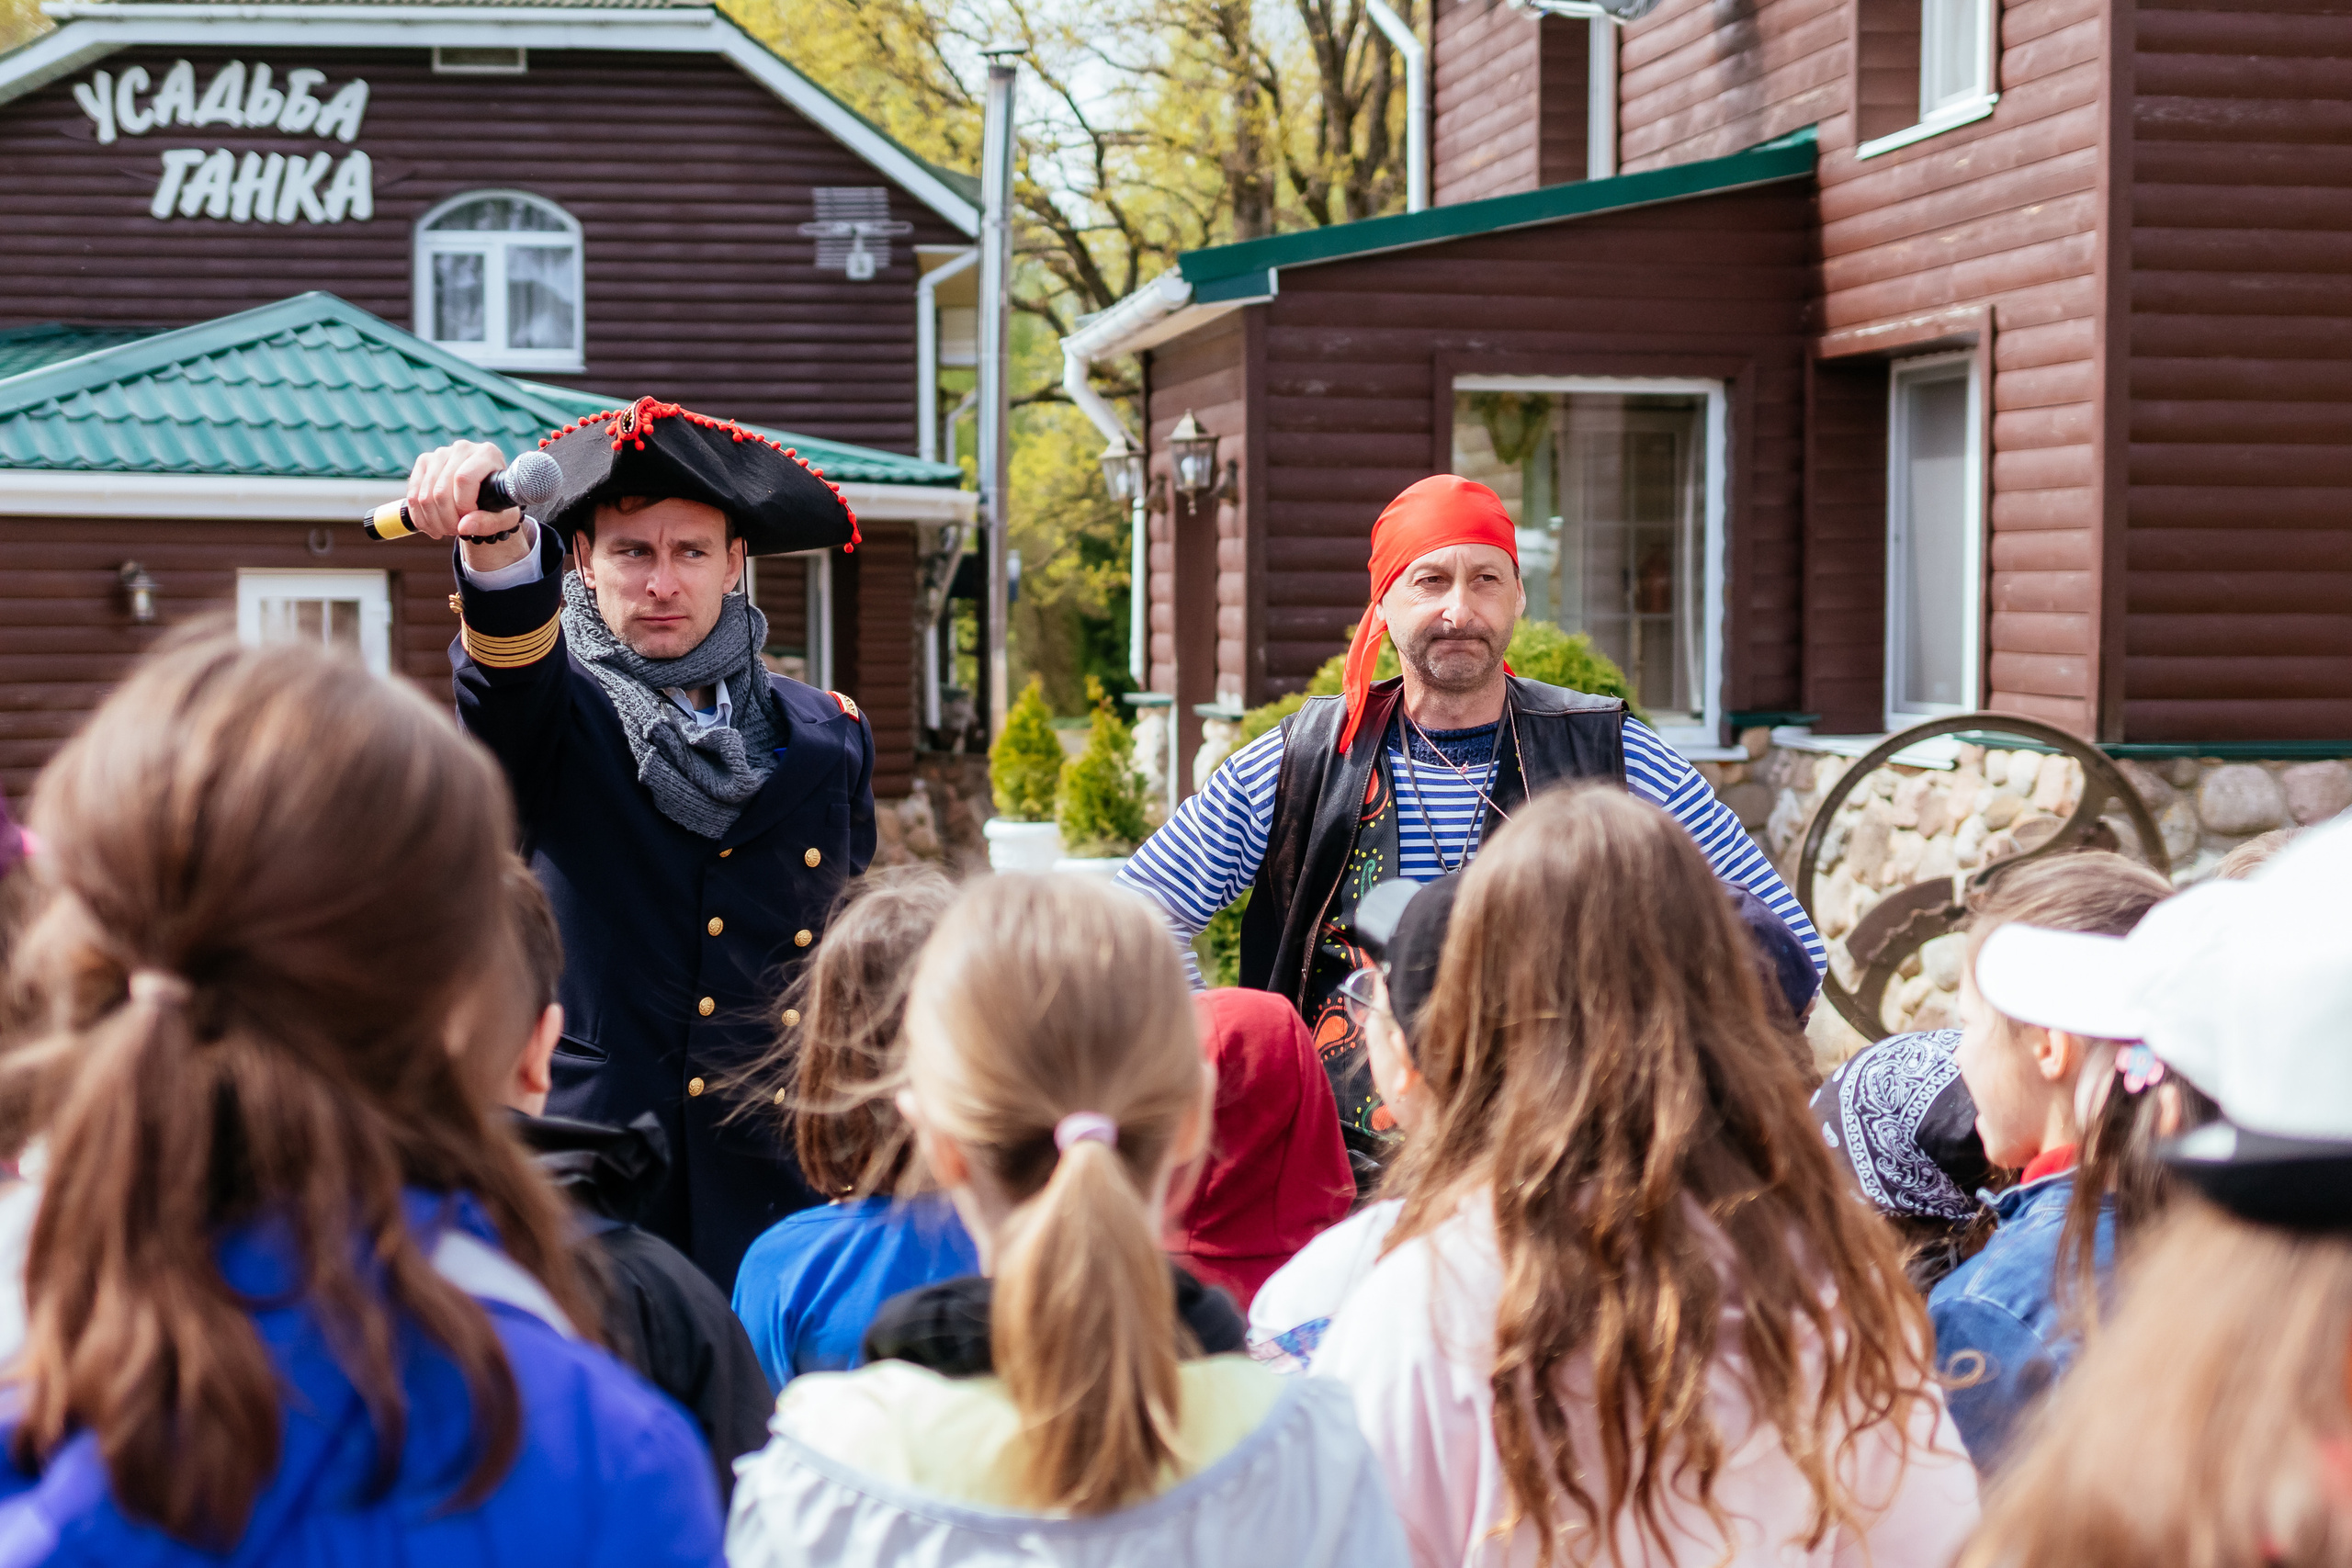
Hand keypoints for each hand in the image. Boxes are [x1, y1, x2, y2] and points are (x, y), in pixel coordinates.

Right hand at [406, 440, 529, 570]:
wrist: (486, 494)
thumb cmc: (498, 504)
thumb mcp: (505, 518)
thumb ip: (489, 522)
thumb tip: (463, 527)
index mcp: (487, 454)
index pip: (464, 479)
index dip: (463, 505)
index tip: (469, 518)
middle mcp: (462, 448)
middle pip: (441, 490)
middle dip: (447, 519)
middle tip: (457, 531)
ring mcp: (440, 453)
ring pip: (424, 496)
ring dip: (434, 521)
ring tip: (448, 529)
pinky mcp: (424, 461)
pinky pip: (412, 495)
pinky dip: (420, 517)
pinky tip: (432, 527)